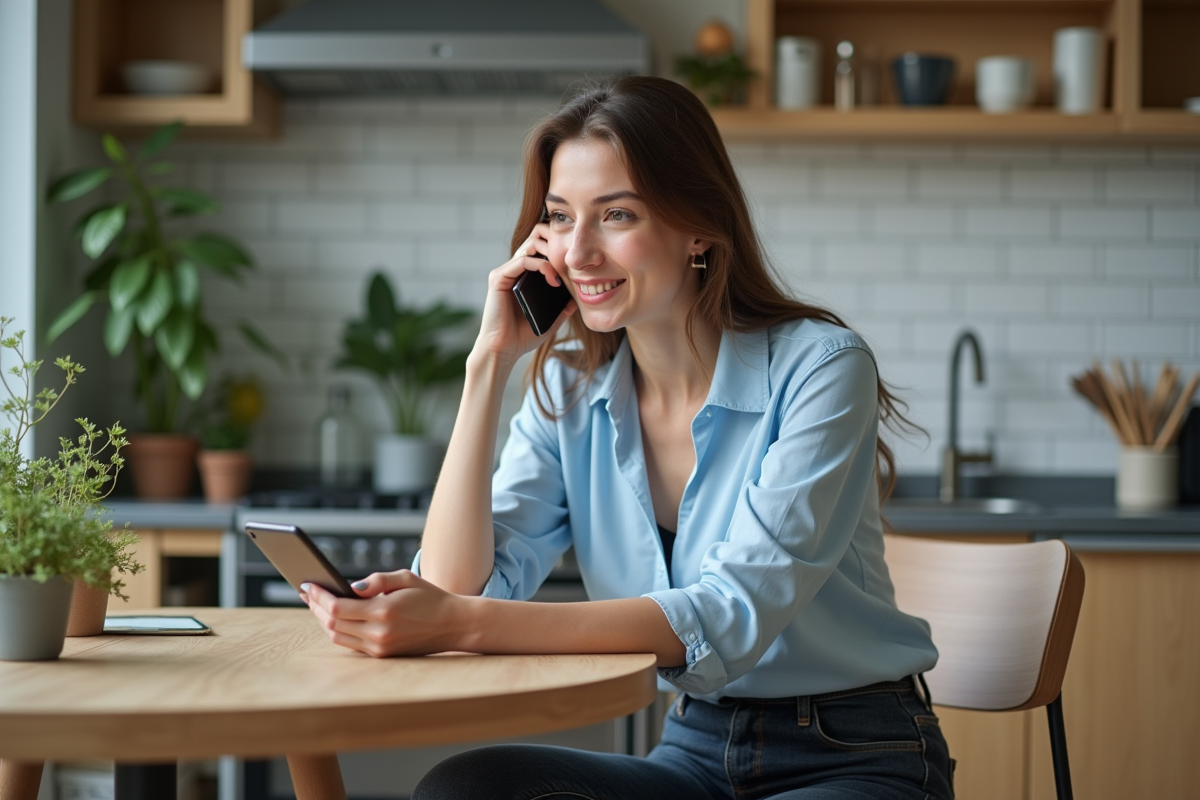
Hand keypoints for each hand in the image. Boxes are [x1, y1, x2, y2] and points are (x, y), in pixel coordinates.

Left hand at [300, 570, 466, 657]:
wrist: (453, 624)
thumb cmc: (430, 597)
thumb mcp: (405, 578)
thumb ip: (376, 580)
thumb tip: (349, 587)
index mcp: (383, 612)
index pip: (336, 607)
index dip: (318, 596)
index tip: (307, 585)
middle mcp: (378, 633)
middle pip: (331, 623)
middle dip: (315, 606)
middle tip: (307, 592)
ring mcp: (379, 647)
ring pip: (337, 636)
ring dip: (322, 620)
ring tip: (316, 603)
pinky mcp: (382, 654)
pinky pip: (350, 643)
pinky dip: (337, 630)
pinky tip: (332, 617)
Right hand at [472, 221, 576, 365]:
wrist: (503, 349)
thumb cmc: (523, 336)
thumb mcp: (550, 320)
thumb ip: (562, 309)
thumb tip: (578, 298)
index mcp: (523, 277)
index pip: (541, 250)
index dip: (558, 250)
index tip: (576, 265)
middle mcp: (513, 271)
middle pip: (535, 241)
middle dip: (555, 245)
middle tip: (570, 261)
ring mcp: (505, 273)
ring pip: (530, 246)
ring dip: (550, 254)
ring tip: (562, 273)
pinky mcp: (499, 277)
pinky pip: (522, 261)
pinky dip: (541, 266)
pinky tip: (553, 280)